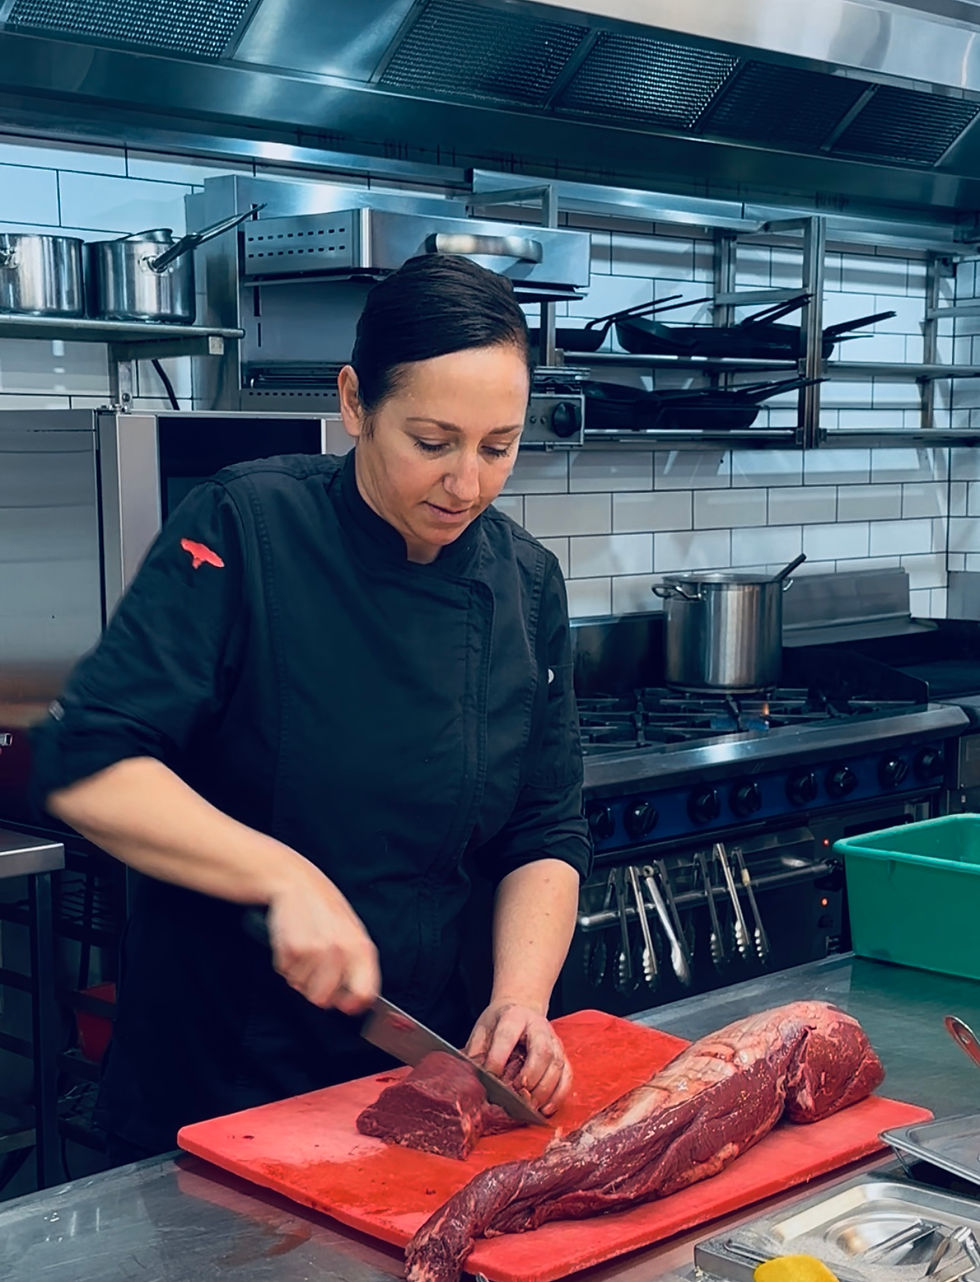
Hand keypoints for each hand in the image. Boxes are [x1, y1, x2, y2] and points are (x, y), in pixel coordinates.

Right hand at [265, 871, 379, 1015]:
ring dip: (298, 973)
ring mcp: (316, 950)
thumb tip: (357, 1001)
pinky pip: (285, 973)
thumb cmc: (324, 909)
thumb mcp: (352, 931)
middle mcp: (341, 950)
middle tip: (314, 970)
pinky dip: (285, 962)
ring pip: (301, 988)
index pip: (364, 994)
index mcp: (361, 947)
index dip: (351, 1006)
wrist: (295, 882)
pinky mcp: (292, 948)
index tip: (343, 1005)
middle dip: (314, 990)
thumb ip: (356, 964)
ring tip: (303, 948)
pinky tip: (291, 941)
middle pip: (323, 999)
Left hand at [465, 1000, 571, 1116]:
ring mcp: (554, 1040)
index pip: (507, 1036)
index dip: (498, 1058)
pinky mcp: (562, 1054)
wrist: (521, 1011)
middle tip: (519, 1093)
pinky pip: (567, 1075)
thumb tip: (466, 1079)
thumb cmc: (499, 1024)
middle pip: (542, 1050)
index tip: (491, 1077)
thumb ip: (476, 1052)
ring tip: (531, 1106)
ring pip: (557, 1065)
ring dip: (545, 1090)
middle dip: (532, 1075)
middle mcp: (538, 1027)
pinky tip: (546, 1108)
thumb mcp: (483, 1030)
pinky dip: (559, 1094)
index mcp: (514, 1017)